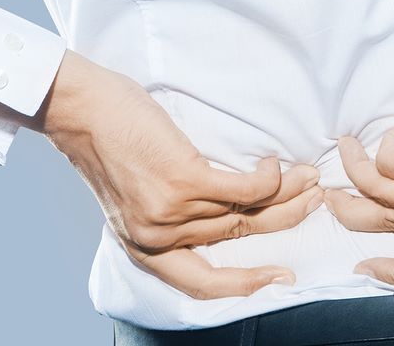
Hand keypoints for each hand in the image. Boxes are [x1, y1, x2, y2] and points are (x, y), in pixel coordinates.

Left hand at [38, 52, 323, 298]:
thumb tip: (228, 208)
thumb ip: (172, 211)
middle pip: (239, 235)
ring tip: (307, 176)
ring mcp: (171, 211)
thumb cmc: (109, 141)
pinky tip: (273, 165)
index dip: (245, 285)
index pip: (201, 283)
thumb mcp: (135, 193)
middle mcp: (159, 238)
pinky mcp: (183, 182)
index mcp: (146, 246)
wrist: (80, 109)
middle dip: (285, 218)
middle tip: (313, 200)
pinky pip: (245, 190)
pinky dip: (268, 179)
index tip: (280, 276)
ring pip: (247, 212)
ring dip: (286, 192)